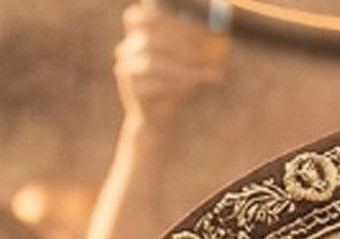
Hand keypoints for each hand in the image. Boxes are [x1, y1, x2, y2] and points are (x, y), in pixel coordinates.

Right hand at [114, 2, 226, 129]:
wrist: (157, 119)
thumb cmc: (173, 88)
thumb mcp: (185, 67)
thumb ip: (192, 53)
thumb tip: (212, 46)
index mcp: (139, 38)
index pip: (141, 18)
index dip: (165, 21)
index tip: (190, 32)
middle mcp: (128, 50)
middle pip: (151, 40)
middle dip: (178, 45)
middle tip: (199, 56)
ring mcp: (127, 70)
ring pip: (153, 63)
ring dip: (180, 69)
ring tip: (200, 75)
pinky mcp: (132, 89)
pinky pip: (153, 84)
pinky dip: (173, 86)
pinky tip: (187, 91)